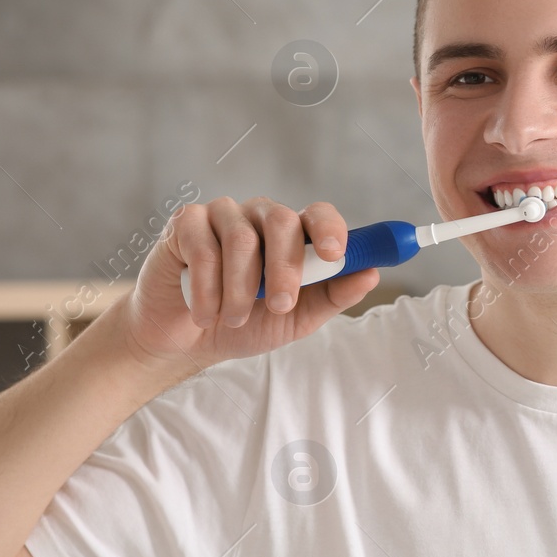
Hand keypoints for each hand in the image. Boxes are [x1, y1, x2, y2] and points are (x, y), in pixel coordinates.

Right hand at [120, 197, 379, 371]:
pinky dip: (208, 290)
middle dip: (285, 269)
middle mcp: (259, 216)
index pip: (318, 214)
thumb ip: (332, 296)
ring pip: (241, 239)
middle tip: (280, 306)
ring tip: (234, 319)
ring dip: (241, 290)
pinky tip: (205, 313)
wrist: (187, 341)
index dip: (329, 228)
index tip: (333, 253)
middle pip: (281, 221)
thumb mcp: (297, 319)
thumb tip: (372, 274)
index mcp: (291, 235)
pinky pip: (203, 248)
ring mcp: (221, 216)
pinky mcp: (185, 224)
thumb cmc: (245, 323)